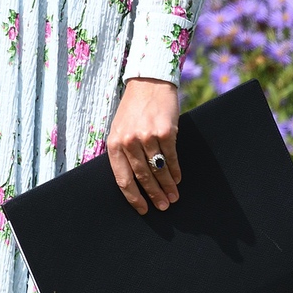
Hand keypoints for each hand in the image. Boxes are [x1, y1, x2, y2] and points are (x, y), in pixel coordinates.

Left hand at [106, 78, 179, 214]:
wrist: (149, 83)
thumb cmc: (133, 109)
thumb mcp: (119, 128)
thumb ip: (122, 151)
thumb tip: (132, 181)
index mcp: (114, 142)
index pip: (122, 178)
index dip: (133, 197)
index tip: (143, 209)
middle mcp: (129, 141)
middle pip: (142, 177)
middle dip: (154, 195)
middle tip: (163, 207)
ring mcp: (147, 136)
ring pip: (158, 170)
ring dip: (167, 187)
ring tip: (173, 197)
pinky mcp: (165, 132)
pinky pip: (171, 158)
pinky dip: (175, 172)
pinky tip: (177, 179)